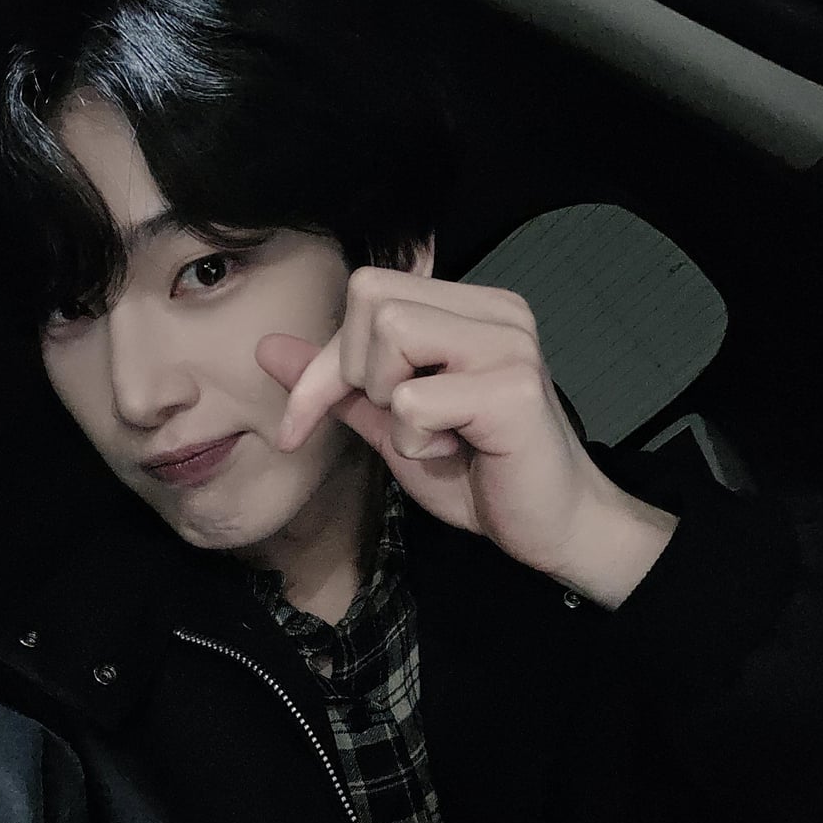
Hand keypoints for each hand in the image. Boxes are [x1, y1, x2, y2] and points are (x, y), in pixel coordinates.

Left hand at [256, 267, 676, 607]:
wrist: (555, 529)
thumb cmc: (480, 476)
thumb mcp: (393, 425)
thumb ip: (338, 385)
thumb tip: (267, 348)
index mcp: (470, 308)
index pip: (365, 292)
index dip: (321, 362)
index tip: (299, 426)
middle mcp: (496, 312)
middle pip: (369, 296)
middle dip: (352, 371)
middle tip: (396, 421)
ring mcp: (509, 345)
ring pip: (391, 330)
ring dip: (389, 401)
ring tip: (433, 433)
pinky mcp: (513, 389)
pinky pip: (414, 400)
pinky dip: (416, 442)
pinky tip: (458, 454)